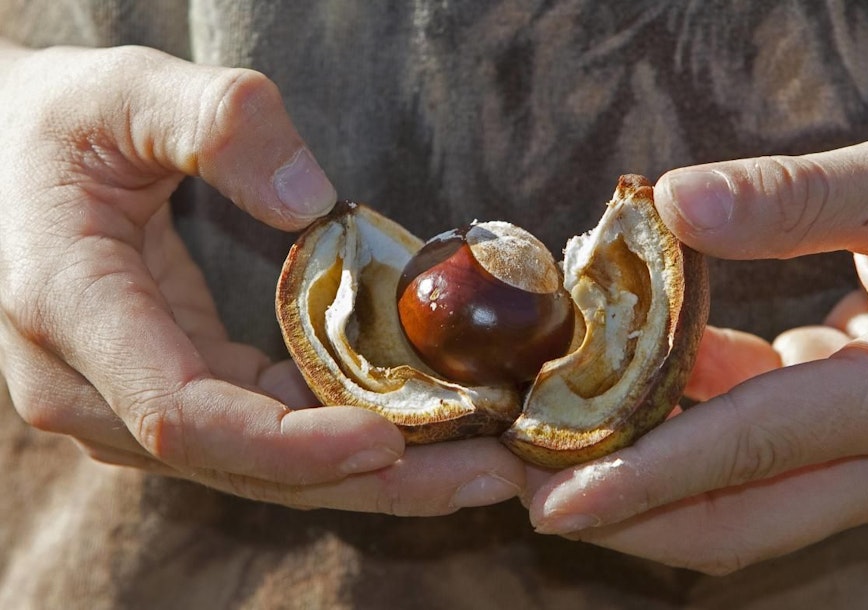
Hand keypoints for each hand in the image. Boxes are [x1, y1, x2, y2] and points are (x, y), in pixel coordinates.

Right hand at [0, 43, 521, 512]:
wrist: (0, 159)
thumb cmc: (53, 123)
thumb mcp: (121, 89)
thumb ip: (214, 121)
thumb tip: (311, 200)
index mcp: (71, 310)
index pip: (185, 416)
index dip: (292, 442)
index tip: (391, 438)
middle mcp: (89, 385)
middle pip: (241, 466)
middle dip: (370, 482)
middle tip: (487, 477)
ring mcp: (125, 402)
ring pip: (256, 469)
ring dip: (369, 476)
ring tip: (476, 468)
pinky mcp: (163, 395)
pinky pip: (256, 439)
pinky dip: (335, 442)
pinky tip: (414, 431)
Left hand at [524, 96, 867, 572]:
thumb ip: (795, 198)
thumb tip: (672, 202)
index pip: (754, 450)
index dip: (646, 477)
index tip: (555, 498)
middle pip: (742, 516)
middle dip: (629, 511)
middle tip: (525, 488)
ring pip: (746, 499)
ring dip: (648, 478)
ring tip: (551, 446)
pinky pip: (761, 452)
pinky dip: (690, 431)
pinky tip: (629, 387)